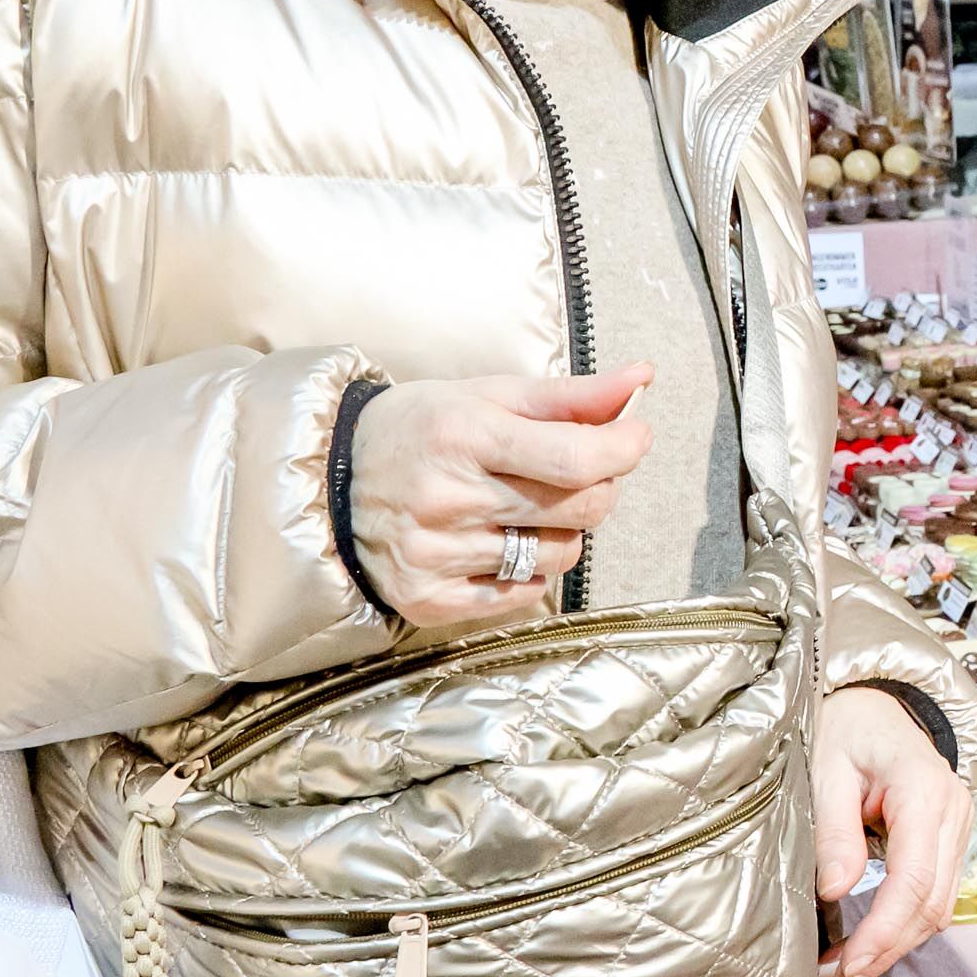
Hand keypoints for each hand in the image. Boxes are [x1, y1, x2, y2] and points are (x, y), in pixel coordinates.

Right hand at [346, 365, 651, 625]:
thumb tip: (643, 377)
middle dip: (599, 486)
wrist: (334, 480)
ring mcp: (435, 554)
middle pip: (581, 508)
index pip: (576, 457)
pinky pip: (525, 592)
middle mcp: (446, 498)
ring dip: (562, 530)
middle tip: (575, 471)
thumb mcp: (488, 395)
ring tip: (522, 507)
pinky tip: (496, 541)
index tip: (636, 436)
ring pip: (561, 553)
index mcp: (462, 435)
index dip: (624, 448)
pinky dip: (529, 569)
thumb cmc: (423, 429)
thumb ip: (571, 396)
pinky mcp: (428, 598)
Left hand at [811, 682, 972, 976]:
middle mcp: (954, 811)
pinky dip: (907, 923)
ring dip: (898, 942)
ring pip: (941, 904)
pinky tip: (873, 939)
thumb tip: (835, 891)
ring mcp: (958, 825)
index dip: (883, 931)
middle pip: (933, 902)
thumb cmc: (846, 727)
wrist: (875, 701)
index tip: (847, 964)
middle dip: (889, 947)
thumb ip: (834, 830)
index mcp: (924, 790)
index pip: (914, 879)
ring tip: (850, 967)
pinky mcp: (950, 837)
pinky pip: (937, 891)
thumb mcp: (826, 768)